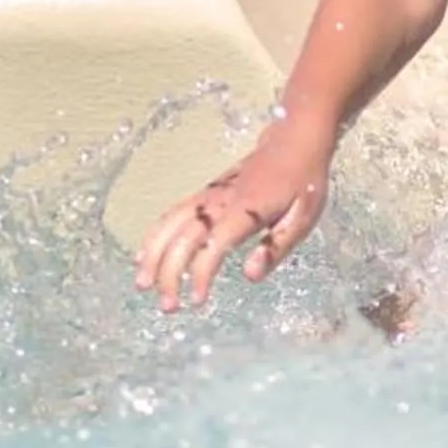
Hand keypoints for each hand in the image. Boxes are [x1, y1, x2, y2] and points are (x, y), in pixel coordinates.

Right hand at [134, 135, 328, 312]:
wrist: (294, 139)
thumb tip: (249, 276)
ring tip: (142, 286)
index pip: (215, 244)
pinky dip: (155, 235)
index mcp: (247, 210)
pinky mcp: (205, 193)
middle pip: (184, 237)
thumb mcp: (304, 217)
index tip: (197, 301)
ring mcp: (209, 195)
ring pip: (170, 223)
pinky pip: (172, 214)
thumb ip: (276, 248)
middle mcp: (220, 201)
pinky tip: (144, 256)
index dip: (201, 273)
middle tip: (168, 307)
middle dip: (170, 273)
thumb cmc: (303, 182)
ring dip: (153, 255)